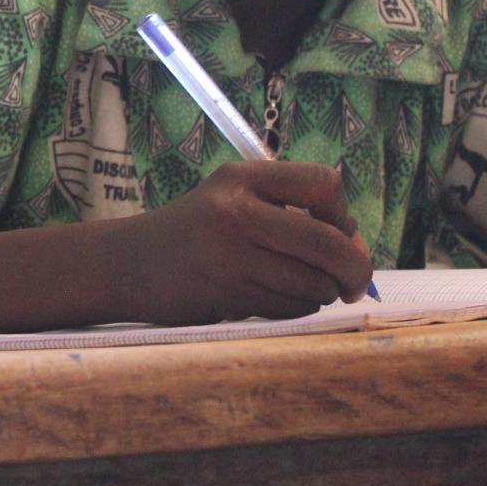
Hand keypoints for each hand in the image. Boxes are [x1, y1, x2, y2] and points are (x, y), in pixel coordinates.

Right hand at [120, 161, 374, 324]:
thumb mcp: (232, 198)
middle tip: (355, 283)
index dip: (343, 213)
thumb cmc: (194, 232)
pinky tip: (273, 298)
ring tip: (300, 287)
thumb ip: (291, 212)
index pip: (323, 183)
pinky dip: (297, 308)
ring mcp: (230, 254)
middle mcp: (236, 211)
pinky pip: (291, 307)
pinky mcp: (227, 293)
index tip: (338, 231)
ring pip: (314, 282)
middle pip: (328, 241)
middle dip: (355, 269)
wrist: (128, 263)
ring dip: (321, 293)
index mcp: (242, 177)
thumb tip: (358, 249)